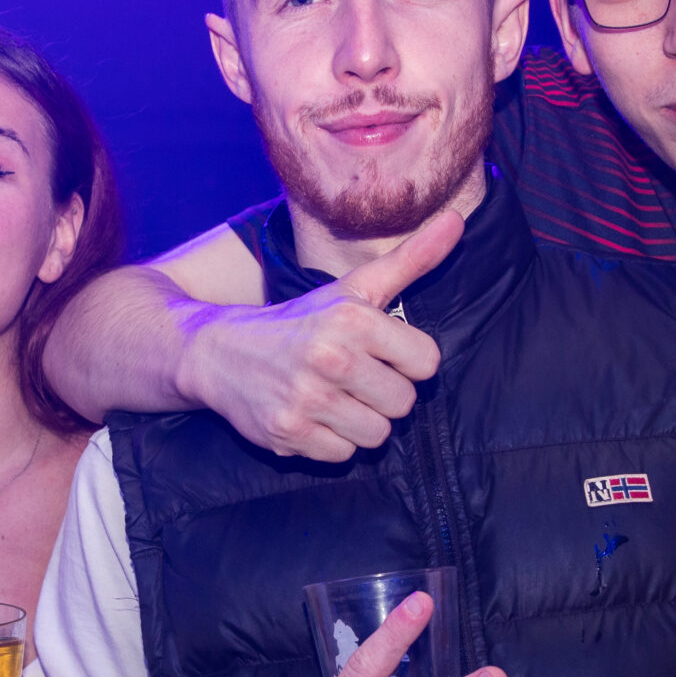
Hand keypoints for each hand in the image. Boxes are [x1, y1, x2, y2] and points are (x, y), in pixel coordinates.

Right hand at [179, 208, 461, 460]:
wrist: (218, 352)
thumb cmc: (299, 321)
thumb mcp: (353, 288)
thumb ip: (411, 260)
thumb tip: (457, 221)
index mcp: (351, 318)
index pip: (427, 362)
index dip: (407, 362)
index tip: (381, 355)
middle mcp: (329, 357)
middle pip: (404, 404)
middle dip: (384, 395)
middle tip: (353, 379)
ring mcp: (306, 398)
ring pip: (377, 435)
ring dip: (360, 422)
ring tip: (334, 399)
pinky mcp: (287, 433)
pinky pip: (342, 456)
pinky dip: (331, 442)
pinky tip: (311, 416)